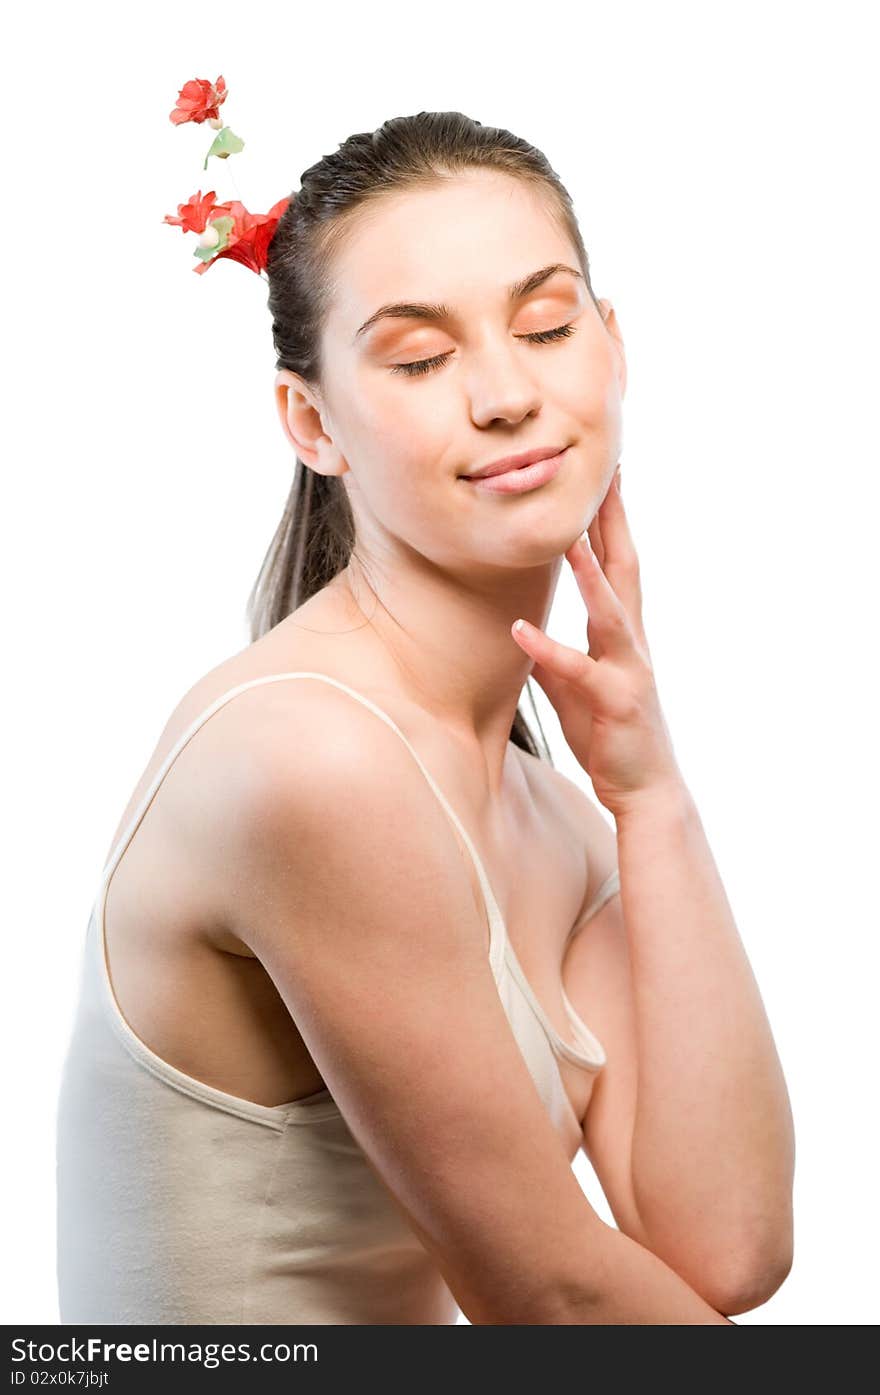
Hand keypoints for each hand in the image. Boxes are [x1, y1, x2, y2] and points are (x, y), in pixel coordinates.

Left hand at [510, 466, 683, 817]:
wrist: (645, 790)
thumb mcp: (572, 687)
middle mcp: (631, 642)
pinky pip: (578, 671)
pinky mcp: (615, 703)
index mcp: (621, 633)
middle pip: (624, 567)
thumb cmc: (609, 735)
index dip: (609, 518)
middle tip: (607, 468)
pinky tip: (518, 628)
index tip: (604, 473)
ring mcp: (628, 670)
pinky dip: (546, 649)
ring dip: (588, 571)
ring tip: (565, 533)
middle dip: (613, 519)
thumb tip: (521, 629)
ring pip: (610, 611)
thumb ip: (552, 656)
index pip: (617, 563)